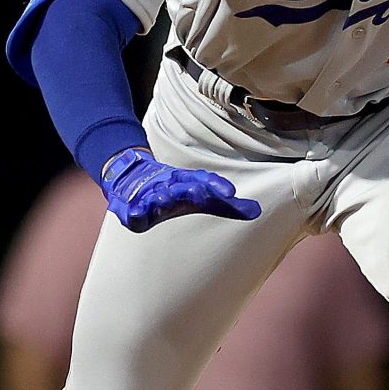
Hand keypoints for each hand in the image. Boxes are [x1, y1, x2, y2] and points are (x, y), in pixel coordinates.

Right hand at [99, 148, 260, 233]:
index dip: (216, 186)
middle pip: (181, 187)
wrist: (132, 175)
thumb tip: (258, 212)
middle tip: (200, 192)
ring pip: (156, 195)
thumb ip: (227, 206)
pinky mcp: (130, 206)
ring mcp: (149, 195)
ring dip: (160, 197)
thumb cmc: (174, 190)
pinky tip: (136, 214)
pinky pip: (131, 209)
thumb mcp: (200, 196)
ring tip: (164, 198)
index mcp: (187, 183)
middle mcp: (169, 186)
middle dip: (190, 189)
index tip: (230, 194)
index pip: (204, 181)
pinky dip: (133, 211)